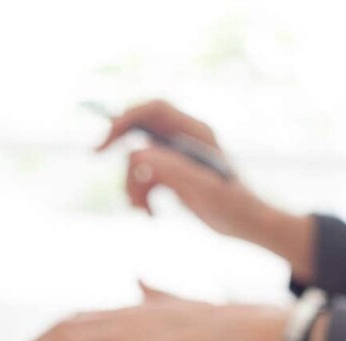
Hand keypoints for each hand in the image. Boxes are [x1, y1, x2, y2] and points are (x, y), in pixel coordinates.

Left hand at [5, 282, 289, 340]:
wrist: (236, 326)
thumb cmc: (211, 319)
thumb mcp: (172, 299)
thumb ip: (150, 291)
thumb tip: (138, 279)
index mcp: (125, 308)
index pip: (75, 318)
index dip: (47, 333)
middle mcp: (117, 318)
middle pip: (61, 329)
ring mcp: (122, 338)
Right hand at [99, 99, 314, 282]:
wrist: (249, 224)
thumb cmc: (234, 207)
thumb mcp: (203, 190)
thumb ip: (172, 170)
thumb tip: (137, 155)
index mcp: (196, 132)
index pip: (153, 110)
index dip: (125, 119)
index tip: (104, 142)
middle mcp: (185, 139)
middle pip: (141, 132)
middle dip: (123, 152)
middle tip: (96, 155)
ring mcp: (179, 157)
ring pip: (139, 161)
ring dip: (133, 186)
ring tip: (142, 210)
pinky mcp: (174, 174)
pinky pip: (146, 179)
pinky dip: (142, 196)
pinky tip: (150, 214)